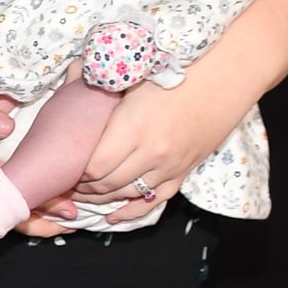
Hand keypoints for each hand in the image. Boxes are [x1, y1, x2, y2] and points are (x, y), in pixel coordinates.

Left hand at [67, 76, 226, 223]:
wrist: (225, 77)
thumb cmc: (175, 71)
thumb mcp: (133, 78)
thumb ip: (101, 87)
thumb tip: (72, 79)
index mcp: (133, 127)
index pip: (93, 166)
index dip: (74, 171)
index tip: (63, 167)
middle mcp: (152, 152)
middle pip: (107, 184)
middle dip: (83, 188)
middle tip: (67, 184)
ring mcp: (170, 165)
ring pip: (128, 194)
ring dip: (102, 199)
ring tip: (82, 196)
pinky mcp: (184, 171)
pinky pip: (155, 201)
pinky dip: (132, 210)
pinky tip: (113, 216)